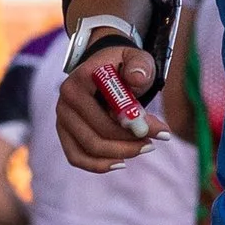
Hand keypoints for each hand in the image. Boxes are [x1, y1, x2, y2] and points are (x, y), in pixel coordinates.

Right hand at [54, 48, 161, 170]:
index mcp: (81, 79)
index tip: (162, 132)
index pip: (108, 110)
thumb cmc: (122, 66)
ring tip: (143, 148)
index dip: (135, 125)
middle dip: (130, 143)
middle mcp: (66, 100)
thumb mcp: (136, 59)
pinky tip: (120, 163)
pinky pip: (76, 157)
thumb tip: (137, 79)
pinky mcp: (64, 132)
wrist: (102, 69)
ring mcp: (62, 118)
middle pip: (98, 135)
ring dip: (120, 154)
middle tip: (152, 144)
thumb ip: (140, 66)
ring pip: (90, 149)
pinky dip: (98, 165)